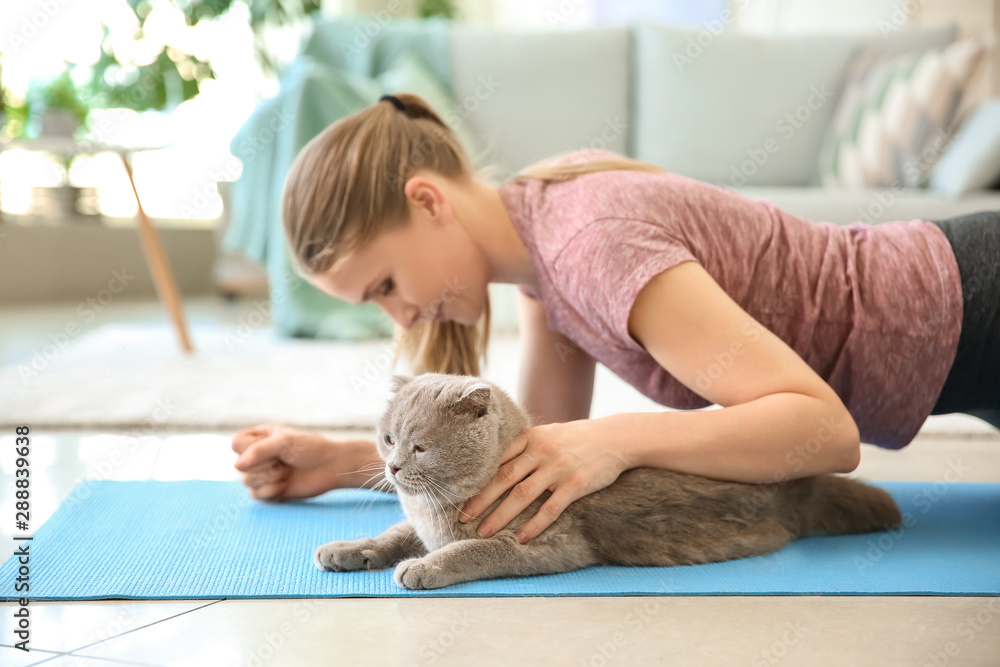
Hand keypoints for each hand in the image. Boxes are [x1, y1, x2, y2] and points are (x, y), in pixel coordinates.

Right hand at [231, 424, 381, 500]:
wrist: (330, 467)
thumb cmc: (310, 449)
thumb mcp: (284, 442)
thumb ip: (258, 450)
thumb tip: (237, 466)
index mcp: (260, 437)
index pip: (236, 443)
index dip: (249, 448)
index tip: (271, 447)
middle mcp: (257, 455)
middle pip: (240, 465)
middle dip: (264, 465)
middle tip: (284, 461)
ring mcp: (262, 473)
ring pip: (247, 480)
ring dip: (269, 477)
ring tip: (287, 471)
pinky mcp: (269, 490)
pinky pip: (256, 495)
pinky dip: (271, 490)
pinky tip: (286, 484)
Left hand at [457, 421, 628, 543]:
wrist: (616, 437)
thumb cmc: (577, 438)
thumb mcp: (548, 433)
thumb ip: (524, 446)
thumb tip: (496, 463)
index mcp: (530, 437)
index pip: (496, 459)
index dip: (476, 478)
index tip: (458, 493)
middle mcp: (541, 451)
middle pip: (503, 478)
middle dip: (480, 499)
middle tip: (462, 517)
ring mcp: (558, 468)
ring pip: (522, 495)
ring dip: (501, 515)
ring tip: (484, 532)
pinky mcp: (575, 484)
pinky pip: (551, 508)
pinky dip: (534, 524)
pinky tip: (522, 537)